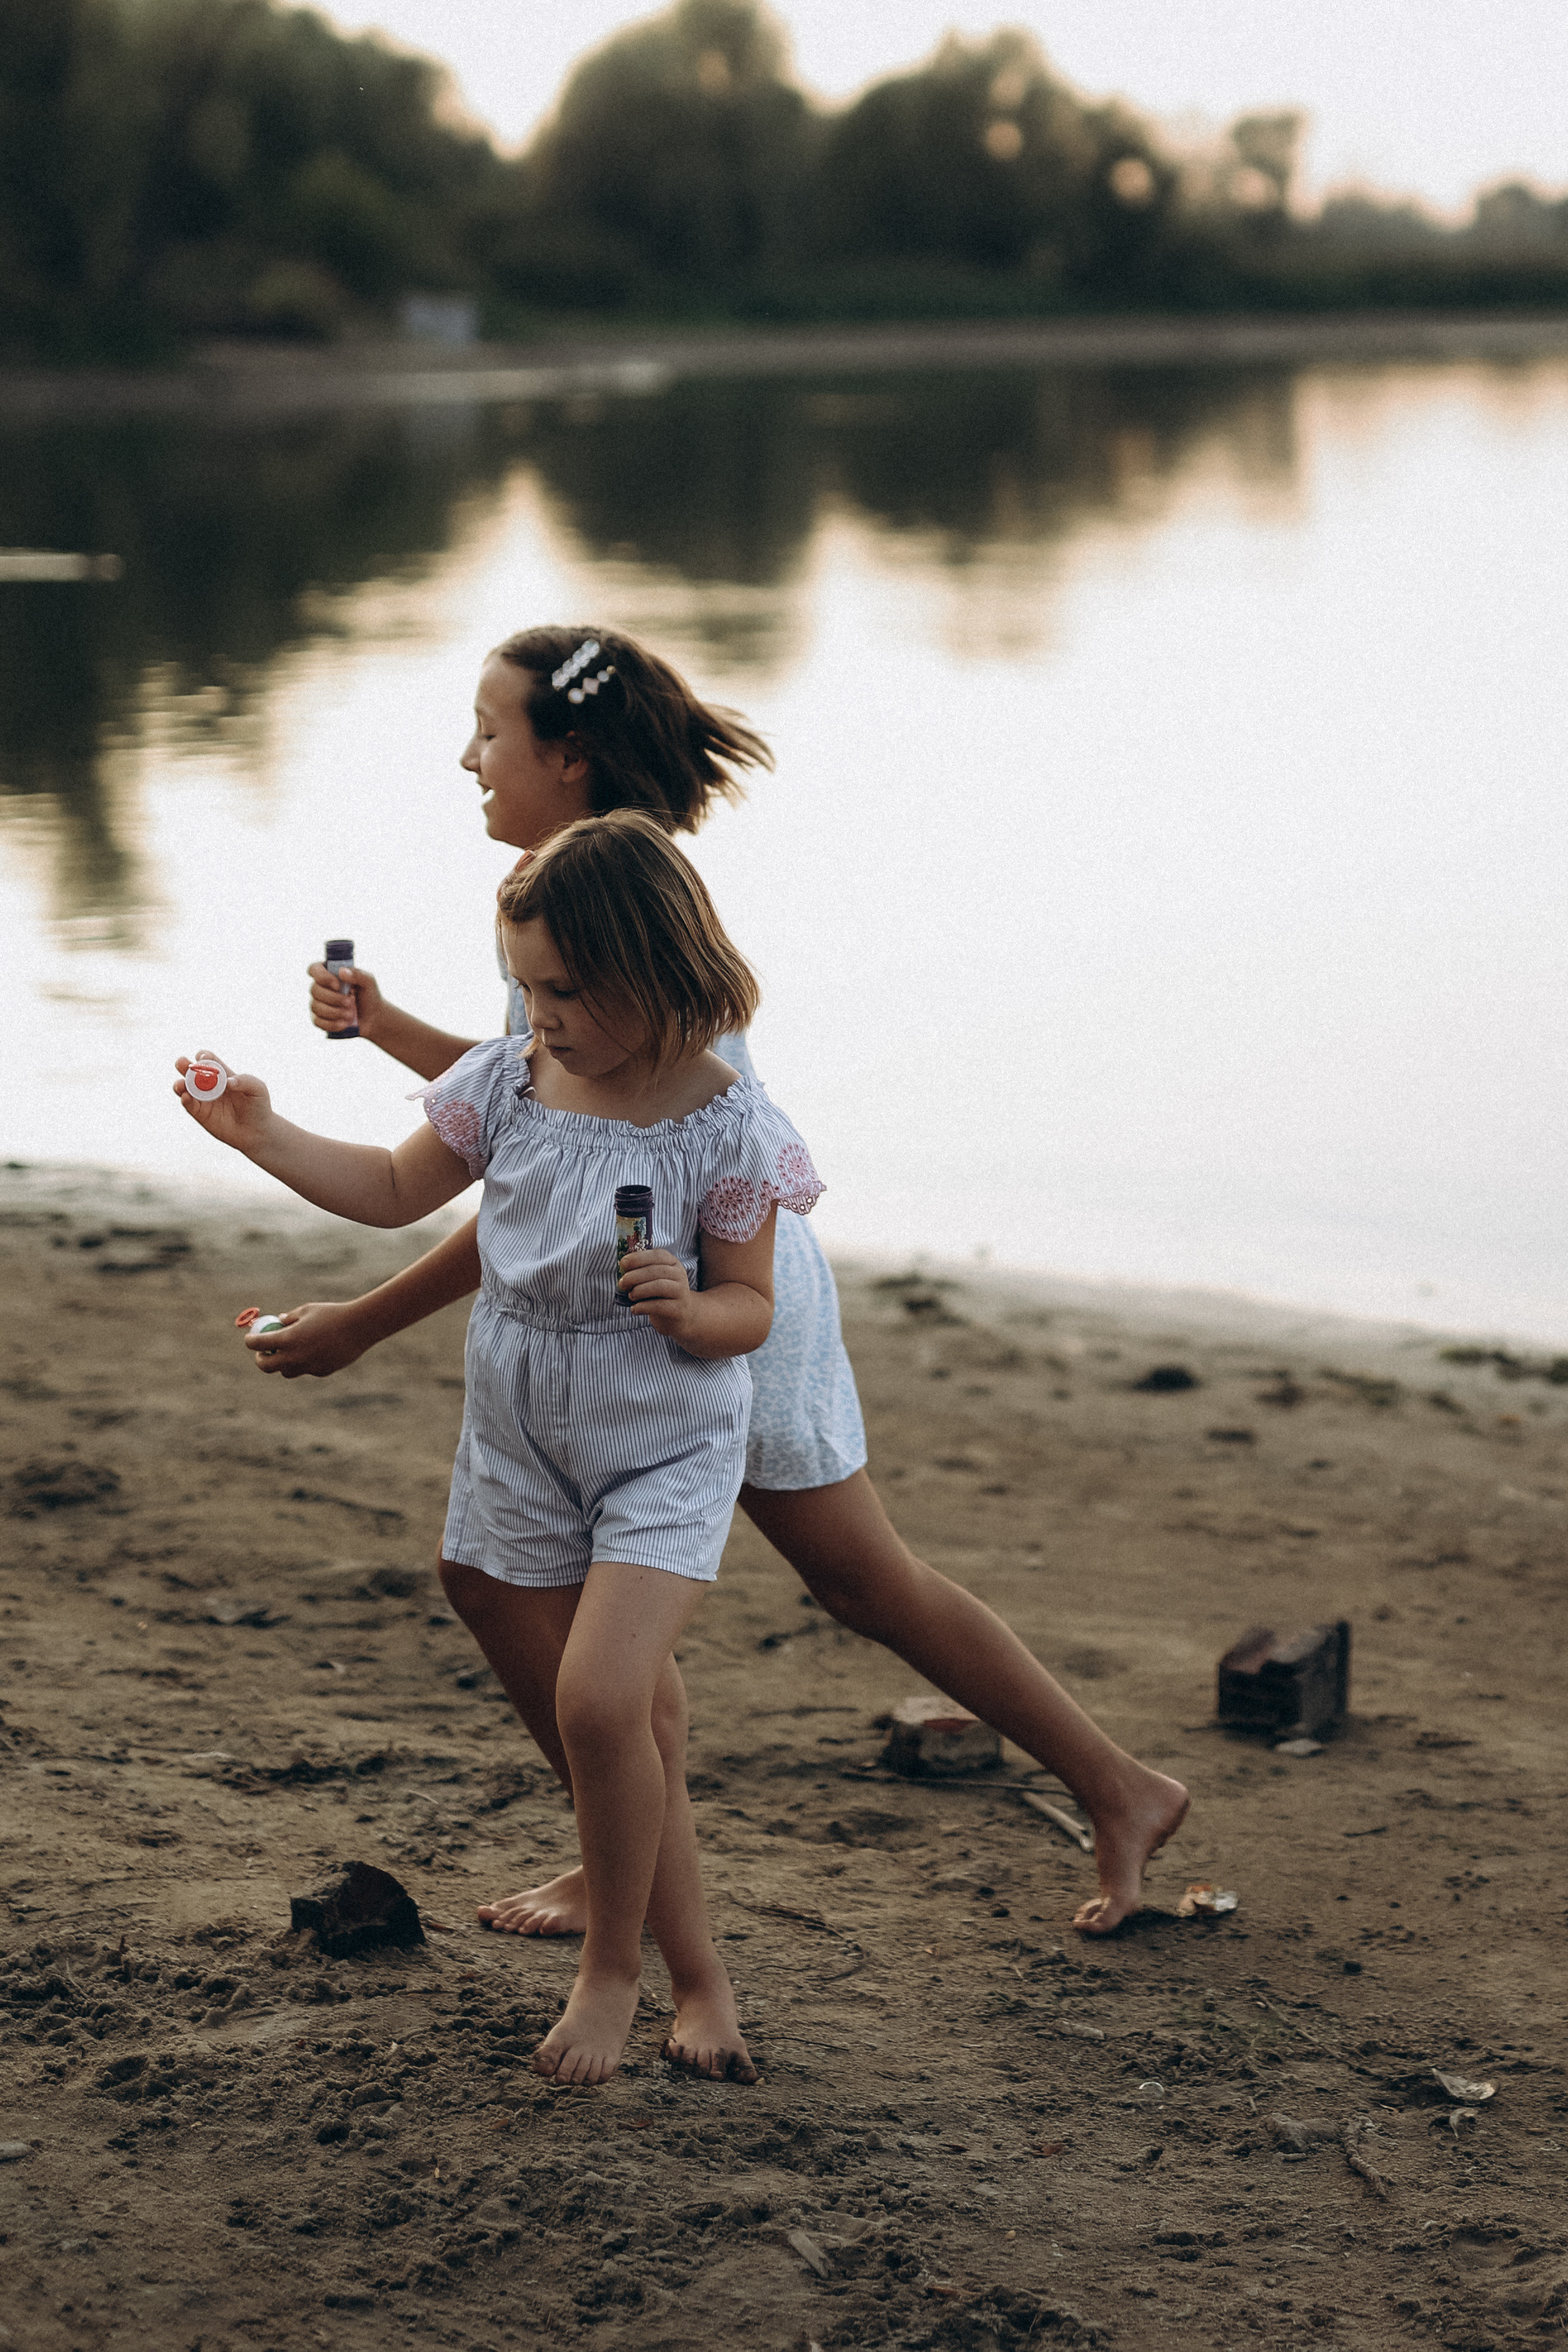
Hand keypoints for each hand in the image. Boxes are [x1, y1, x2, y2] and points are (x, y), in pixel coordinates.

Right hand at [173, 1056, 274, 1153]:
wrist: (257, 1131)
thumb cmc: (259, 1106)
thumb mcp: (258, 1089)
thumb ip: (245, 1081)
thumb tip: (229, 1082)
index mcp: (223, 1074)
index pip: (208, 1060)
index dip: (203, 1057)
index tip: (203, 1058)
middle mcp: (210, 1085)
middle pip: (192, 1071)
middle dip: (184, 1065)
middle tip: (182, 1063)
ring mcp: (204, 1099)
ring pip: (186, 1088)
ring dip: (180, 1084)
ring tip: (180, 1084)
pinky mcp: (201, 1114)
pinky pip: (190, 1105)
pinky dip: (185, 1100)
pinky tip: (186, 1097)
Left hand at [243, 1300, 370, 1378]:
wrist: (359, 1327)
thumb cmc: (332, 1314)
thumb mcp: (307, 1310)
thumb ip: (289, 1318)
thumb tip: (277, 1323)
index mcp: (288, 1339)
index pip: (257, 1344)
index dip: (250, 1341)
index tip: (250, 1339)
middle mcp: (295, 1356)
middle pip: (266, 1366)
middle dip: (260, 1359)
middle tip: (262, 1353)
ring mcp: (307, 1367)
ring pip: (286, 1371)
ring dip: (283, 1363)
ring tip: (290, 1352)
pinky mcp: (320, 1372)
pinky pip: (306, 1369)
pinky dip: (305, 1362)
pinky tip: (317, 1349)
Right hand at [307, 959, 382, 1039]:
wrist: (373, 1018)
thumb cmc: (369, 996)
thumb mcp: (369, 982)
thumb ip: (358, 974)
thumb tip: (341, 971)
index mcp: (330, 974)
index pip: (314, 969)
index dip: (322, 977)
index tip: (337, 985)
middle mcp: (320, 987)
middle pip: (314, 990)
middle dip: (334, 998)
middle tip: (351, 1002)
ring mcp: (318, 1004)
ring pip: (315, 1007)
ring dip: (334, 1012)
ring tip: (350, 1014)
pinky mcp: (319, 1019)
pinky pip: (318, 1022)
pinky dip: (332, 1024)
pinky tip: (344, 1024)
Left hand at [619, 1247, 694, 1339]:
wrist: (681, 1314)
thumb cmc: (661, 1293)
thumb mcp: (654, 1278)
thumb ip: (642, 1270)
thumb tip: (621, 1266)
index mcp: (673, 1262)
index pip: (657, 1255)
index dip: (638, 1258)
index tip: (622, 1263)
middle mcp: (679, 1274)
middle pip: (656, 1271)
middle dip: (635, 1276)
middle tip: (622, 1283)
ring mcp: (681, 1291)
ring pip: (659, 1286)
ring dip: (639, 1290)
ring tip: (630, 1295)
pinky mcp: (678, 1309)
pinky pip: (659, 1305)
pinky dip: (643, 1307)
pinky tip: (634, 1309)